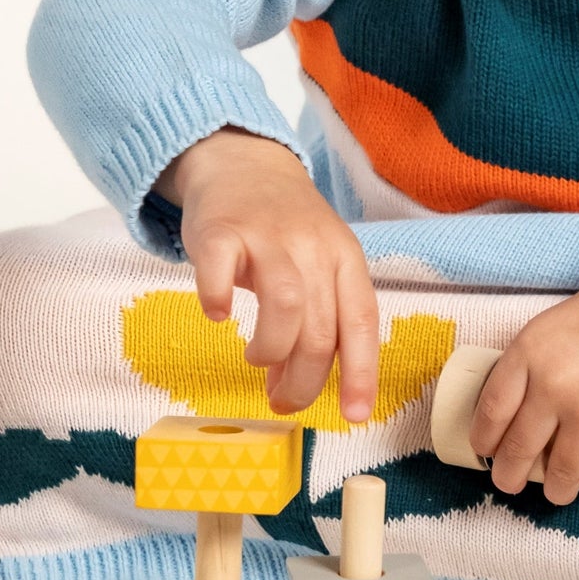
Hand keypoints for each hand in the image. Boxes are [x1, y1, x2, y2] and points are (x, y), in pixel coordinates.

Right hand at [158, 129, 378, 420]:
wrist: (244, 164)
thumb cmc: (285, 231)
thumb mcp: (318, 265)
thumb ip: (316, 320)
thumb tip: (295, 387)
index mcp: (345, 259)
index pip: (362, 322)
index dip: (360, 373)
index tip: (353, 415)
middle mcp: (313, 246)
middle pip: (320, 327)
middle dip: (304, 379)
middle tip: (284, 399)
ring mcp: (267, 235)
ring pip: (285, 304)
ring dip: (271, 348)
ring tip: (259, 359)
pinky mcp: (222, 229)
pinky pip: (220, 270)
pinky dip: (217, 299)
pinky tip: (216, 315)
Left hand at [470, 264, 578, 505]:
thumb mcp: (545, 329)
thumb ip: (523, 368)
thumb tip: (508, 416)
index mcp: (527, 356)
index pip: (491, 412)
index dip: (483, 439)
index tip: (485, 449)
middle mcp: (552, 388)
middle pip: (518, 449)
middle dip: (508, 475)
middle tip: (508, 482)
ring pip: (559, 472)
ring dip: (552, 489)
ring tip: (552, 492)